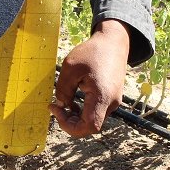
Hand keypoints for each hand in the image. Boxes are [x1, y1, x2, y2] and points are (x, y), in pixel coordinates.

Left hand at [49, 19, 128, 136]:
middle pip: (90, 126)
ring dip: (76, 117)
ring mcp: (113, 102)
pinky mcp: (111, 98)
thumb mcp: (70, 67)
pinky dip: (83, 111)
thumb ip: (63, 89)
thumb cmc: (93, 52)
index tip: (56, 110)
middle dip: (70, 121)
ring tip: (63, 103)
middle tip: (55, 107)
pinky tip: (73, 102)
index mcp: (102, 96)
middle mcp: (111, 103)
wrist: (114, 43)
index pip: (89, 127)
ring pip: (92, 120)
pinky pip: (96, 112)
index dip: (69, 126)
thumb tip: (60, 105)